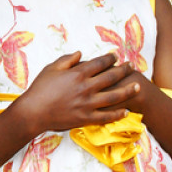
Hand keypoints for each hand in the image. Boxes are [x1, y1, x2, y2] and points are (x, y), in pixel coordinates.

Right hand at [16, 51, 139, 132]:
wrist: (33, 111)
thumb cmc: (40, 88)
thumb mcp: (51, 69)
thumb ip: (67, 59)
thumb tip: (81, 53)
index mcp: (77, 74)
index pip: (99, 63)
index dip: (109, 58)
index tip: (115, 56)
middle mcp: (86, 88)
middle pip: (111, 77)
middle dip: (123, 70)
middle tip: (131, 66)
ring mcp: (88, 104)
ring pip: (114, 96)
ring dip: (128, 90)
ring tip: (138, 86)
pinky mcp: (86, 118)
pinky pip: (106, 116)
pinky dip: (117, 114)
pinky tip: (126, 110)